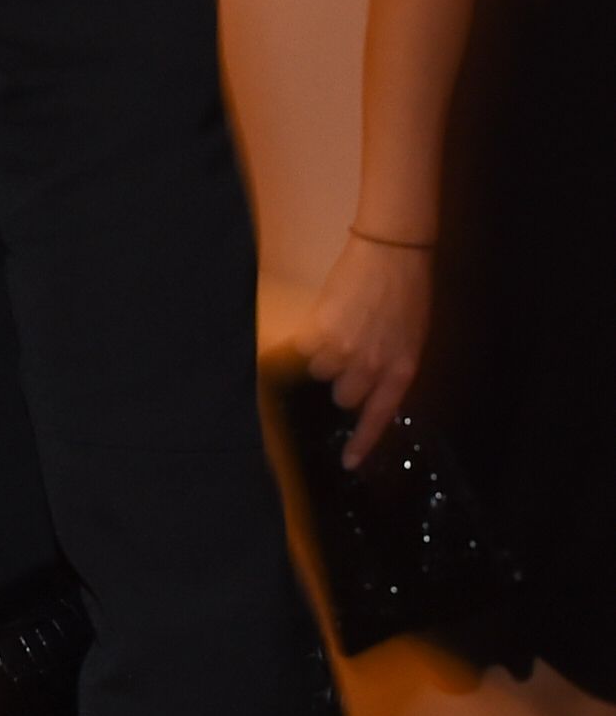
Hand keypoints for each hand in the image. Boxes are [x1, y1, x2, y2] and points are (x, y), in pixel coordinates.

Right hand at [306, 231, 431, 459]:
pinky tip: (327, 318)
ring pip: (319, 371)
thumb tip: (367, 389)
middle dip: (342, 379)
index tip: (347, 462)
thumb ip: (391, 366)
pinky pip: (304, 349)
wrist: (392, 253)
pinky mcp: (320, 331)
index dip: (362, 442)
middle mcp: (373, 367)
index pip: (379, 417)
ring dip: (324, 355)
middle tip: (349, 353)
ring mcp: (344, 350)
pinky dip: (309, 337)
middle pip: (343, 397)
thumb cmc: (407, 293)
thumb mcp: (412, 337)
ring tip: (339, 327)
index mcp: (401, 370)